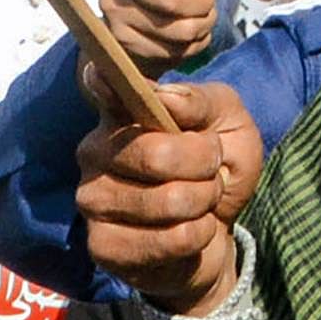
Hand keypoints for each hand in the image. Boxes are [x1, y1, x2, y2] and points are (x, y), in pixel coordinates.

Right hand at [75, 81, 264, 317]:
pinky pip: (165, 241)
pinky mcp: (102, 246)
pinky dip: (197, 236)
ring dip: (204, 203)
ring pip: (168, 201)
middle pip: (156, 154)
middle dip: (205, 167)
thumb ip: (201, 103)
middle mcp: (95, 151)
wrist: (219, 231)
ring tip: (201, 202)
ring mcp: (91, 200)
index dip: (103, 82)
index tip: (99, 73)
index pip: (102, 89)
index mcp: (120, 113)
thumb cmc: (219, 167)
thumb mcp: (229, 124)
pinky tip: (190, 231)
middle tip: (211, 172)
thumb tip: (164, 98)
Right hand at [100, 0, 219, 71]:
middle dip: (202, 0)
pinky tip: (187, 27)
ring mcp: (112, 13)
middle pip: (169, 2)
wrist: (166, 1)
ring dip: (202, 23)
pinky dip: (192, 42)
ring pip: (177, 31)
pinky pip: (173, 51)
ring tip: (199, 12)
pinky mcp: (124, 42)